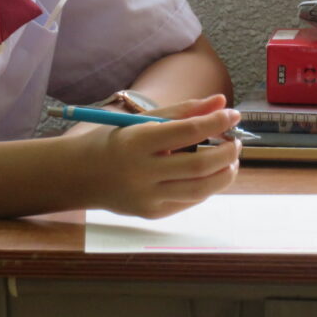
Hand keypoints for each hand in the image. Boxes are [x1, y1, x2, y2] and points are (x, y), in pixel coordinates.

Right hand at [75, 97, 242, 219]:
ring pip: (200, 189)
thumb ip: (183, 111)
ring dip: (224, 174)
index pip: (187, 131)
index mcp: (136, 142)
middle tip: (236, 142)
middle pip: (199, 165)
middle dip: (226, 153)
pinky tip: (208, 175)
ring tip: (230, 161)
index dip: (215, 122)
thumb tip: (221, 102)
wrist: (80, 175)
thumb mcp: (141, 120)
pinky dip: (206, 187)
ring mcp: (146, 197)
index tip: (233, 115)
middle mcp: (141, 172)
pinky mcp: (151, 213)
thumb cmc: (114, 141)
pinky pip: (189, 201)